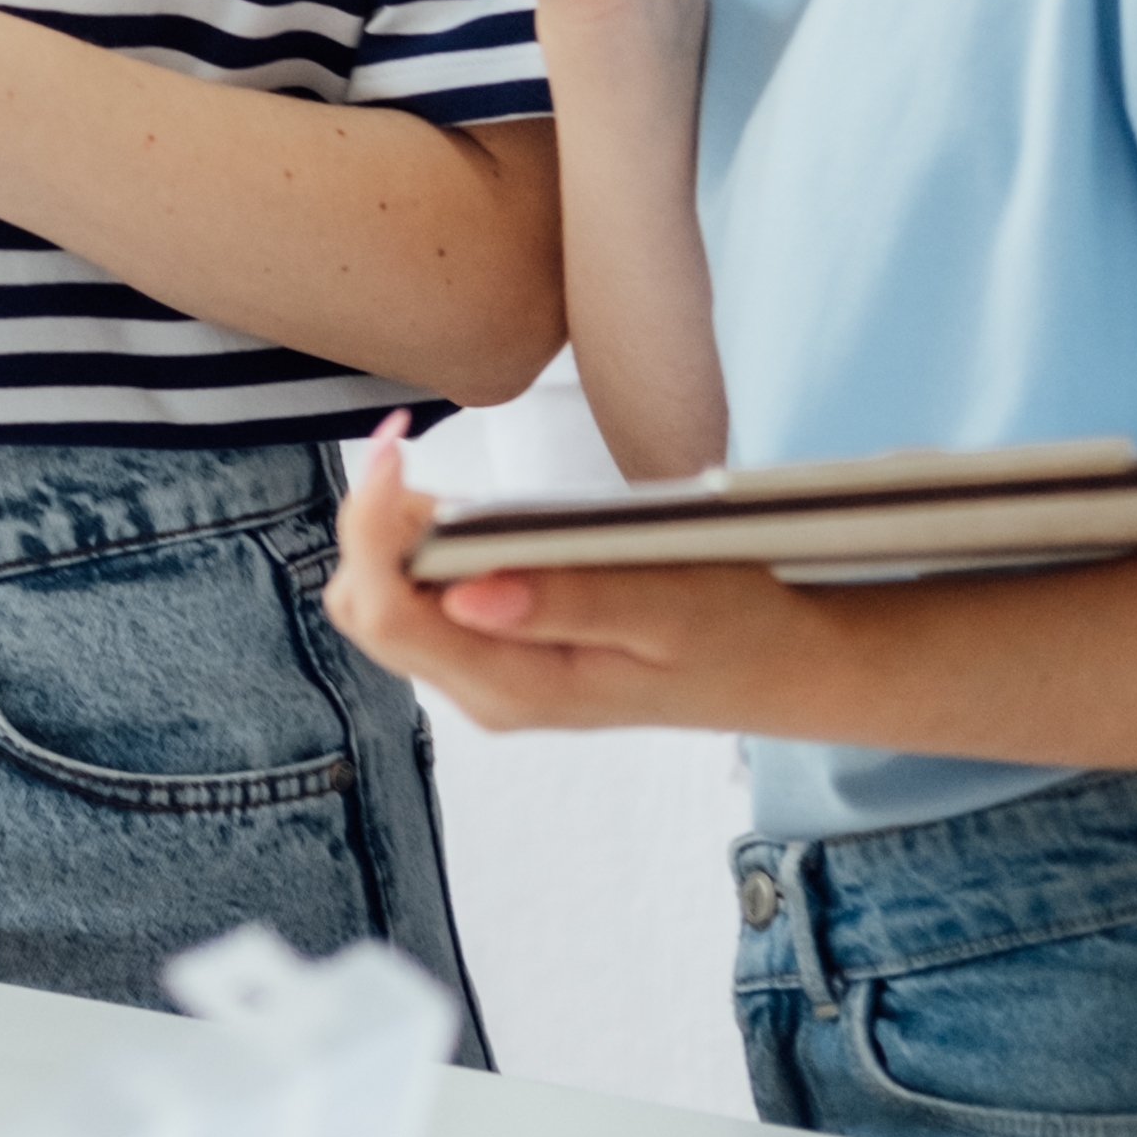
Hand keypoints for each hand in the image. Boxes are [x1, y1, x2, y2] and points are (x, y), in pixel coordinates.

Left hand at [320, 420, 816, 734]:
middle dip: (371, 526)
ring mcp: (486, 674)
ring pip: (384, 600)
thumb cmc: (730, 628)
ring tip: (464, 490)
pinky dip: (428, 545)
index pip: (388, 612)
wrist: (771, 668)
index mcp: (517, 686)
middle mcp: (484, 691)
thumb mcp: (666, 605)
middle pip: (365, 606)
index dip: (369, 524)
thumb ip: (565, 600)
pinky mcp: (497, 651)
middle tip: (417, 454)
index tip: (393, 446)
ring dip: (397, 534)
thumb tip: (463, 594)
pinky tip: (482, 518)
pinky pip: (426, 596)